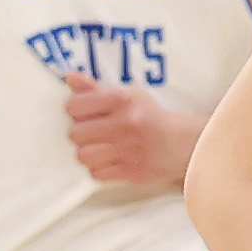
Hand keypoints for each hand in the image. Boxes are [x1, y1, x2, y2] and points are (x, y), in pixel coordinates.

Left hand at [62, 76, 202, 188]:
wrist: (182, 143)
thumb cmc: (149, 117)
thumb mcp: (127, 95)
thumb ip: (95, 89)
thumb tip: (69, 77)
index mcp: (122, 100)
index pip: (74, 106)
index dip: (75, 111)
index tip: (85, 114)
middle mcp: (124, 123)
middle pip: (75, 133)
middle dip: (80, 134)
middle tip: (93, 133)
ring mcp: (127, 150)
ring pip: (83, 156)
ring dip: (88, 153)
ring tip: (99, 148)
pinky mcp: (131, 171)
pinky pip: (97, 173)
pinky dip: (100, 169)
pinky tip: (109, 161)